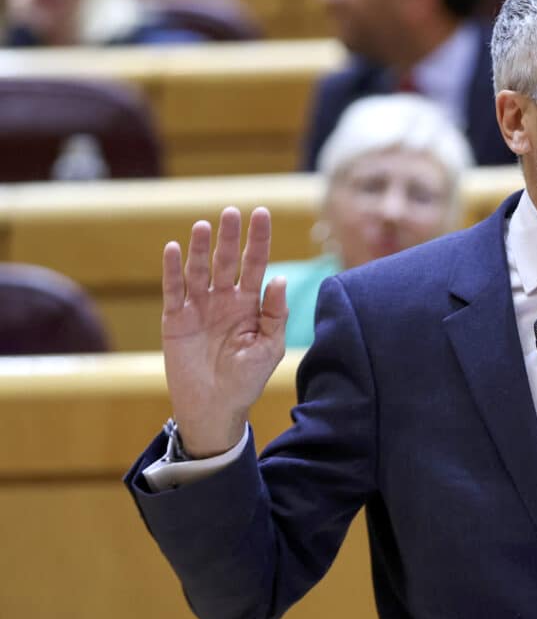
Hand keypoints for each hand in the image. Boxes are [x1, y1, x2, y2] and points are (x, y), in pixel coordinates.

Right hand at [161, 207, 287, 457]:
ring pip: (199, 270)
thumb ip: (275, 314)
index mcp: (250, 304)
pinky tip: (175, 248)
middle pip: (227, 260)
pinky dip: (173, 270)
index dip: (259, 239)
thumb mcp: (269, 348)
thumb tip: (280, 280)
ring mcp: (199, 307)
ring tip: (204, 226)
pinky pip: (174, 290)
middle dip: (230, 237)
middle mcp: (224, 299)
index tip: (262, 213)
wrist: (216, 407)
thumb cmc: (247, 379)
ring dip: (201, 248)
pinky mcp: (175, 319)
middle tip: (232, 212)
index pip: (256, 264)